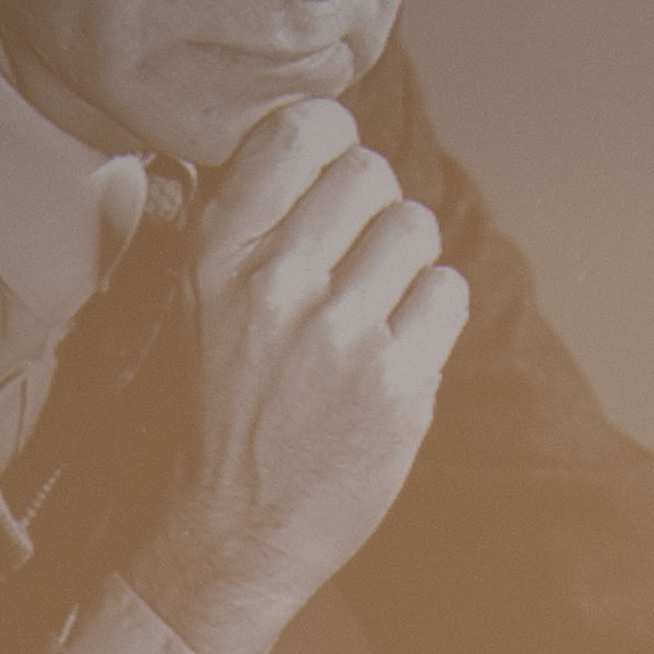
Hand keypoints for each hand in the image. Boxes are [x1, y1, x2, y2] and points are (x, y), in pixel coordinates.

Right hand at [123, 96, 468, 653]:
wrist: (235, 522)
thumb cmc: (225, 400)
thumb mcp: (203, 295)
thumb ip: (252, 219)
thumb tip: (314, 139)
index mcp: (219, 250)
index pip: (302, 131)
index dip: (335, 140)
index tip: (335, 169)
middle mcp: (277, 282)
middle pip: (373, 174)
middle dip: (376, 205)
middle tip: (359, 253)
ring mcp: (341, 334)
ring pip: (419, 228)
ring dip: (410, 258)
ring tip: (378, 300)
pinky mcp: (396, 384)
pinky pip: (450, 292)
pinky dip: (435, 311)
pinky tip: (401, 342)